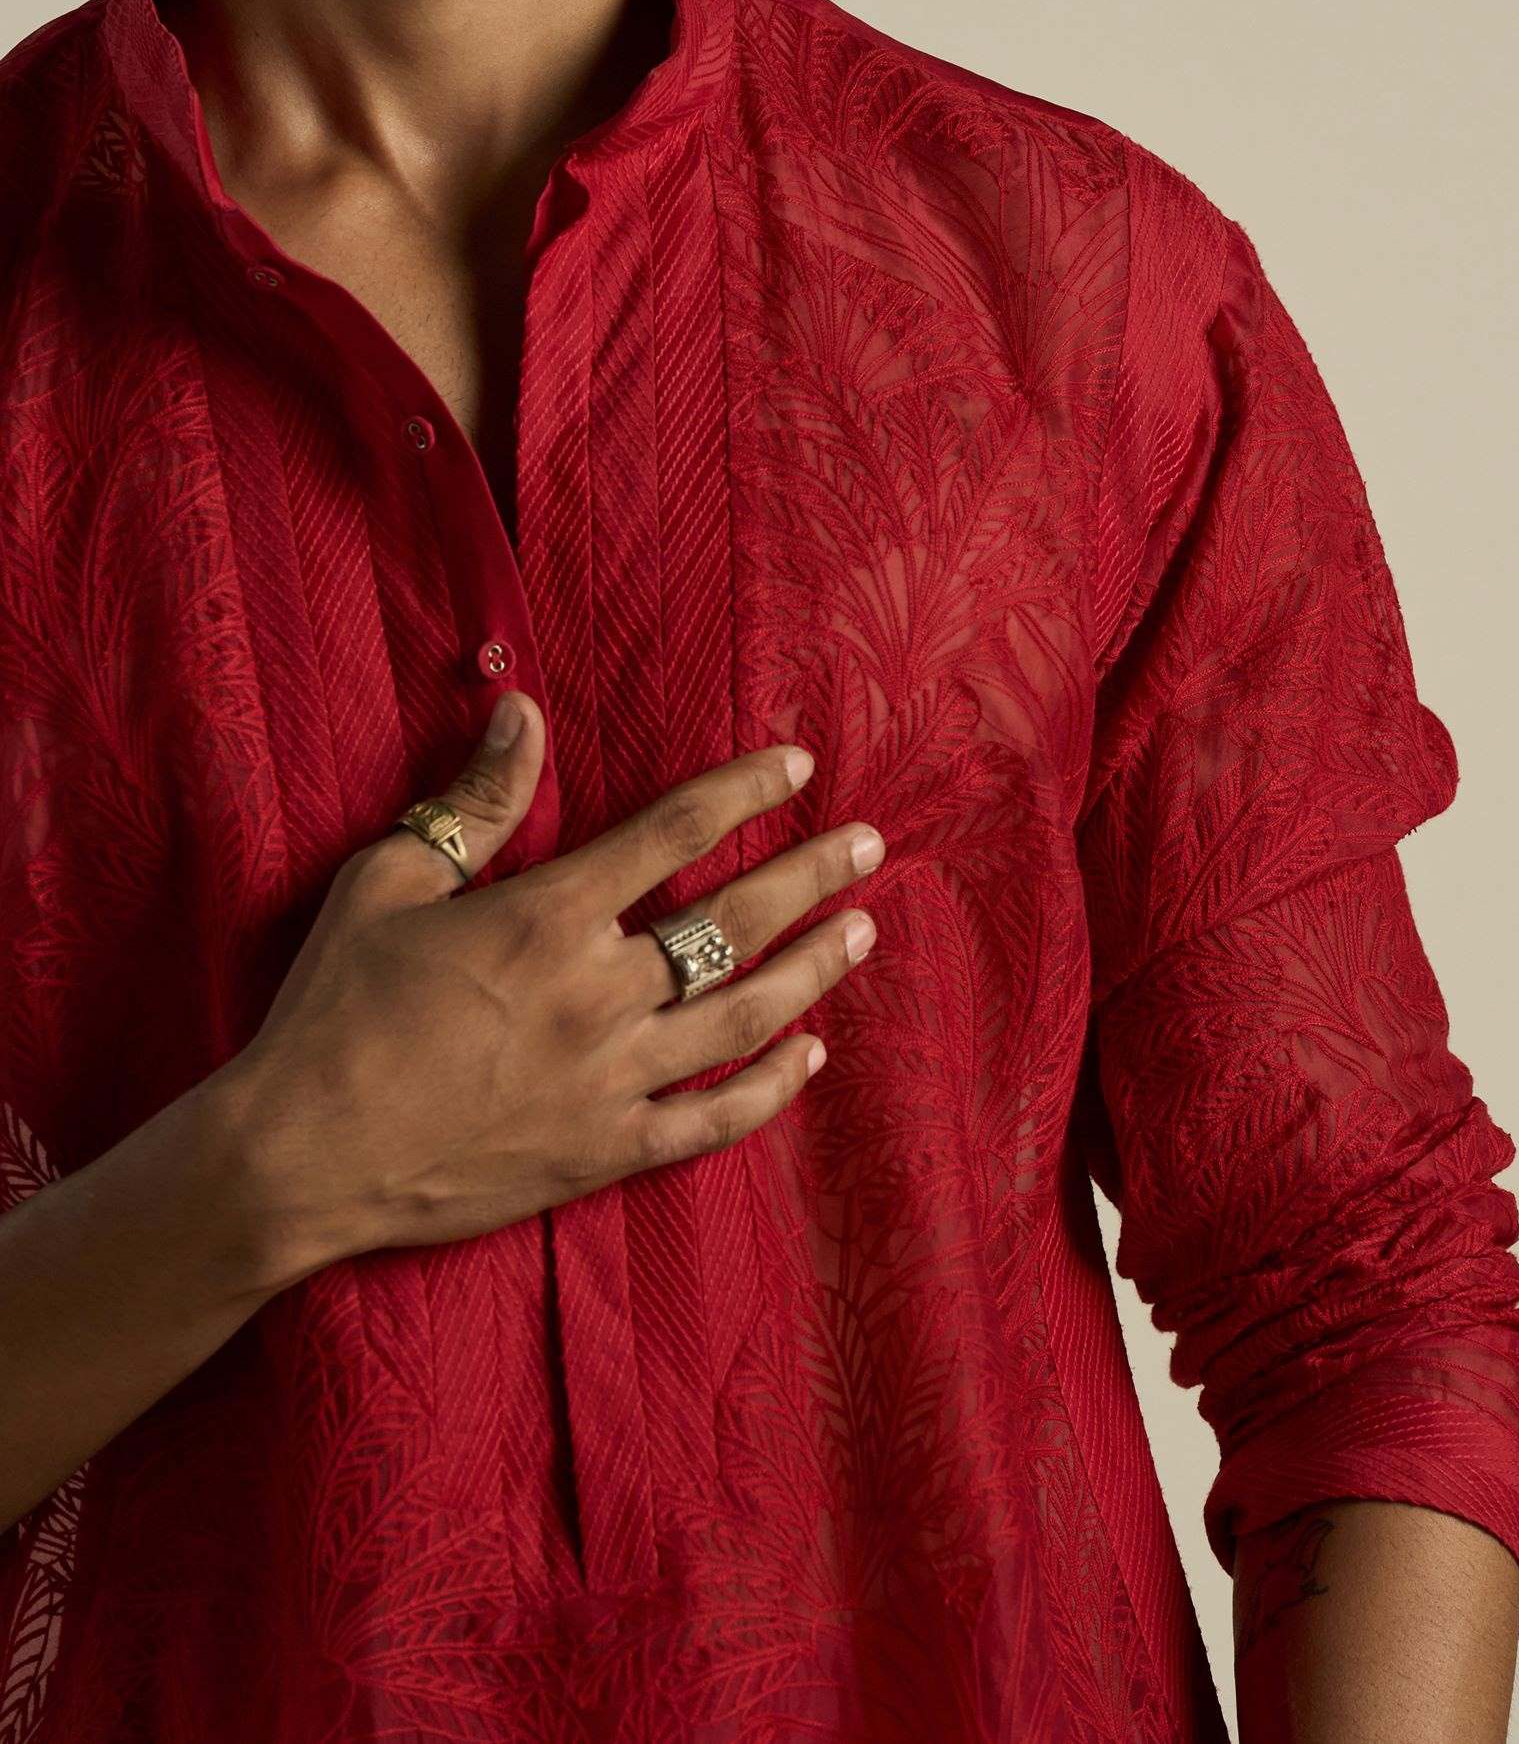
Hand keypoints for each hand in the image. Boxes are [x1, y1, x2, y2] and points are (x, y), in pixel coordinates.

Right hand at [220, 698, 879, 1281]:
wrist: (297, 1158)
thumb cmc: (331, 1011)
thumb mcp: (388, 883)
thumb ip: (475, 802)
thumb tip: (525, 711)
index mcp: (548, 917)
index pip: (675, 832)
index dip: (746, 791)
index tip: (800, 764)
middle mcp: (598, 993)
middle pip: (735, 921)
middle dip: (811, 875)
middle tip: (870, 844)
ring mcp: (610, 1080)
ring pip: (744, 1015)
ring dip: (813, 969)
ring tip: (862, 931)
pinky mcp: (604, 1152)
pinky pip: (713, 1118)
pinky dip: (772, 1086)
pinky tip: (810, 1055)